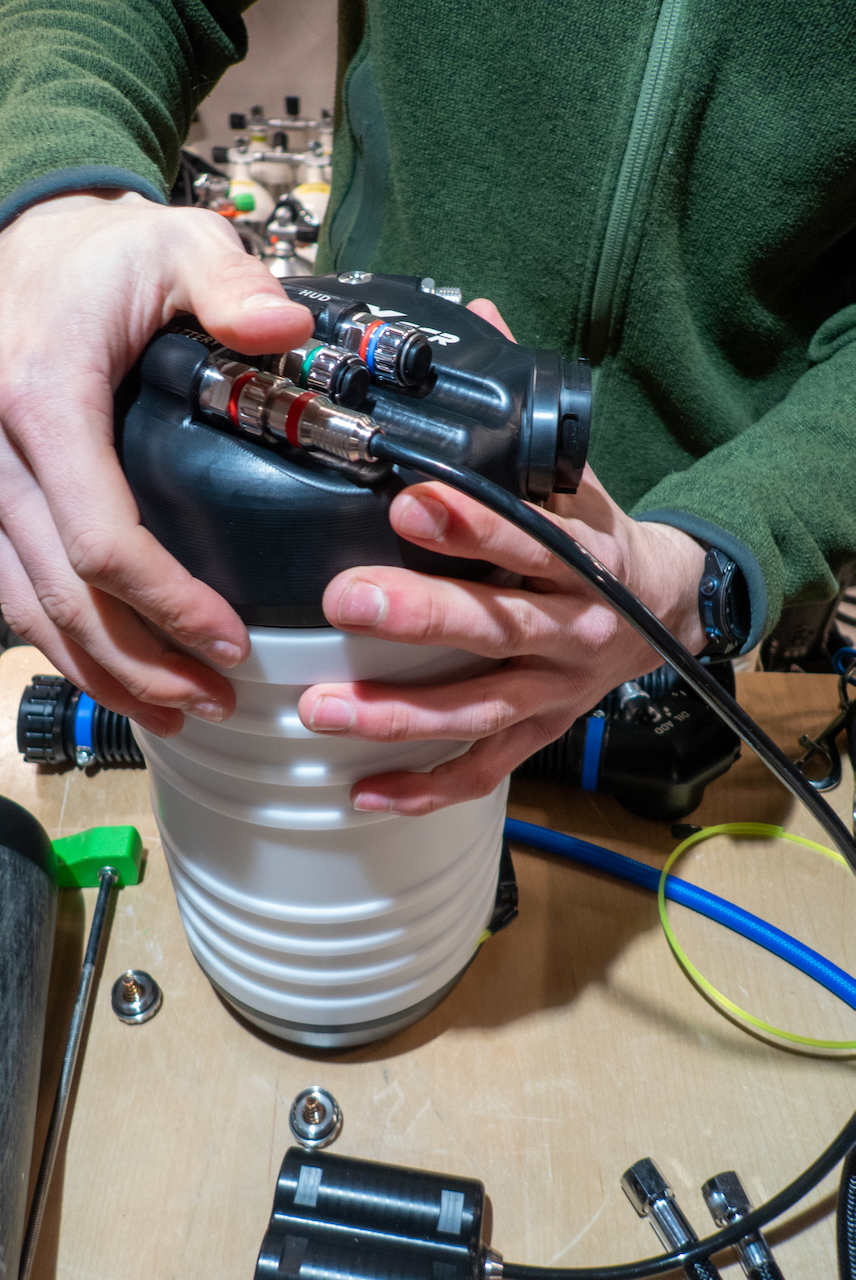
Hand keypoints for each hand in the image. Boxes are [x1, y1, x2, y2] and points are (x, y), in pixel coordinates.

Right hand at [0, 190, 312, 733]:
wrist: (31, 245)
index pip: (100, 536)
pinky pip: (9, 588)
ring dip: (99, 672)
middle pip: (63, 592)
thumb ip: (232, 286)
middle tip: (215, 700)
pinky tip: (111, 673)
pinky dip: (59, 642)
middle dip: (142, 662)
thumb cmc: (107, 254)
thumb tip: (287, 329)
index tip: (230, 642)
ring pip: (26, 607)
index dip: (166, 604)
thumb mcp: (177, 245)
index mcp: (44, 398)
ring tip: (174, 711)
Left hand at [297, 299, 706, 814]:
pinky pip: (483, 768)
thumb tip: (472, 314)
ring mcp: (554, 688)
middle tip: (347, 600)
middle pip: (496, 626)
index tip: (411, 504)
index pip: (528, 537)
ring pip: (477, 708)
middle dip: (422, 615)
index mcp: (580, 554)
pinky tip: (363, 791)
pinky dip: (425, 784)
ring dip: (399, 713)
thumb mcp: (576, 471)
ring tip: (320, 709)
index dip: (473, 527)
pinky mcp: (540, 729)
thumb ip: (518, 411)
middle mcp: (570, 627)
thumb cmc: (600, 537)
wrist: (667, 607)